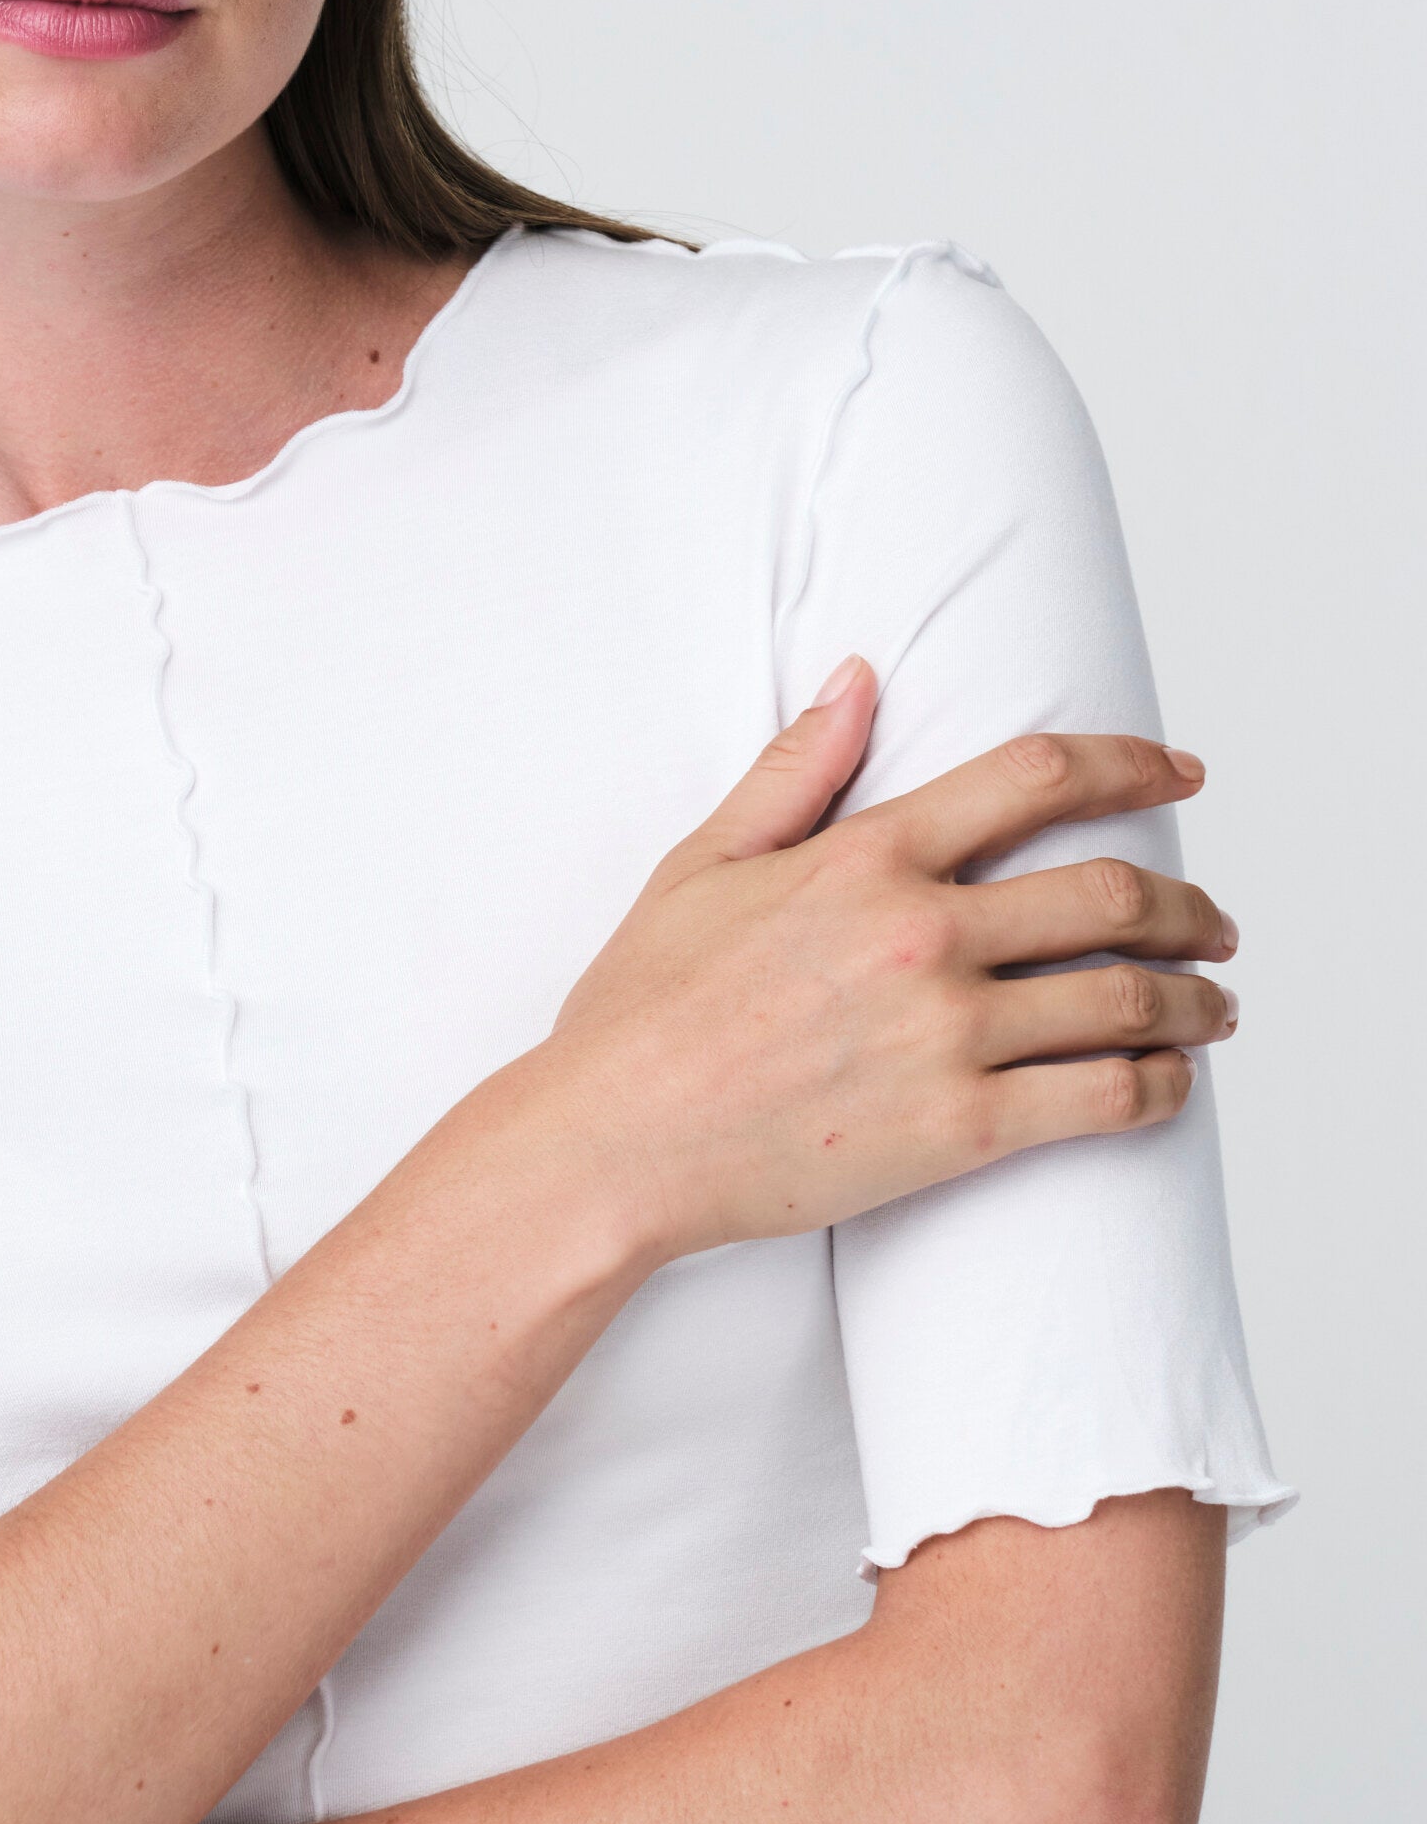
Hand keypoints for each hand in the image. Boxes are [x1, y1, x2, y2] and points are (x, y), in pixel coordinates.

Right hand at [538, 661, 1237, 1262]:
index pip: (1037, 779)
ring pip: (1126, 1000)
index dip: (1133, 766)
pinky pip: (1103, 1099)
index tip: (1184, 777)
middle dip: (1189, 906)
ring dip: (1194, 1001)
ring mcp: (945, 1036)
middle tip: (1213, 924)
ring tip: (1212, 1007)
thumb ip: (793, 770)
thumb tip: (858, 677)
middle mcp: (921, 935)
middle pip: (1111, 894)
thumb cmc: (642, 1014)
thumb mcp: (702, 865)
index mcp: (866, 859)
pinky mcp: (958, 1132)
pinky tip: (1169, 1084)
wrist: (610, 1146)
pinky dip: (1159, 1089)